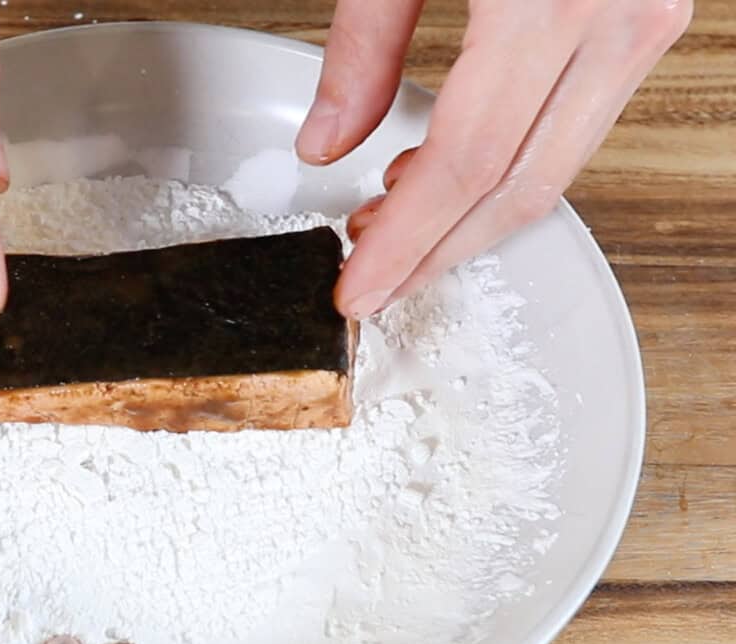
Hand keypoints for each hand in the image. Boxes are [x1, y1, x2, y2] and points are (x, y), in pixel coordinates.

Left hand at [296, 0, 691, 318]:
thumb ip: (361, 44)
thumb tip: (327, 142)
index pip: (464, 163)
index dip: (406, 241)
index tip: (357, 287)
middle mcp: (618, 16)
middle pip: (516, 188)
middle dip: (437, 254)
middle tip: (372, 282)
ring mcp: (645, 20)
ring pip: (553, 171)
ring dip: (470, 221)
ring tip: (394, 234)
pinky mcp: (645, 18)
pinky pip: (573, 129)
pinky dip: (508, 169)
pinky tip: (447, 176)